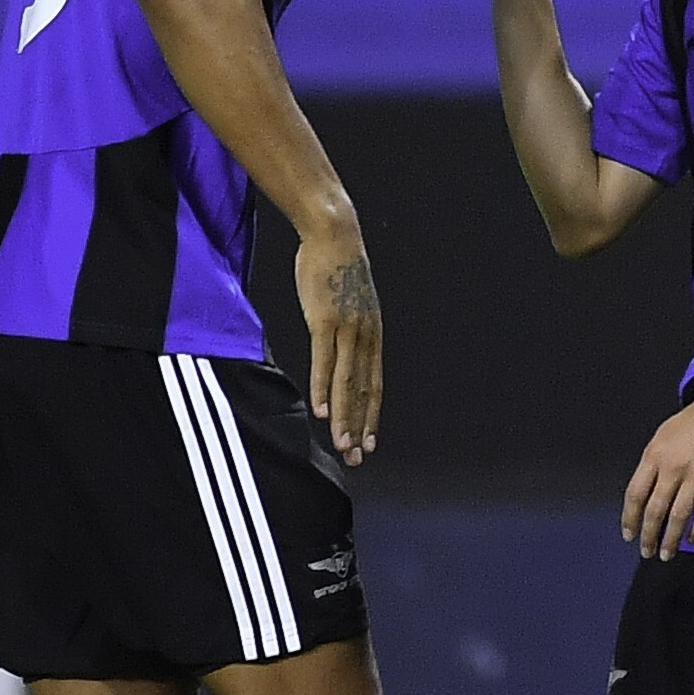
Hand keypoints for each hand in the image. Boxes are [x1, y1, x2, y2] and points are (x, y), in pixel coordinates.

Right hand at [295, 215, 380, 464]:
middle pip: (363, 392)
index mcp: (372, 336)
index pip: (373, 386)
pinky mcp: (326, 321)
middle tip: (357, 458)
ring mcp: (347, 330)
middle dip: (360, 428)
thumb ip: (347, 329)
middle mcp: (366, 338)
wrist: (336, 237)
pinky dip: (323, 388)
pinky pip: (325, 361)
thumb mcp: (348, 304)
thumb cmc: (338, 270)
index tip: (369, 442)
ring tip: (341, 445)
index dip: (372, 416)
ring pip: (347, 384)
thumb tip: (338, 347)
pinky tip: (320, 411)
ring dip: (343, 417)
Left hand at [623, 387, 693, 559]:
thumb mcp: (664, 436)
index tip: (629, 535)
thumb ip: (654, 463)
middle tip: (647, 552)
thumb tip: (646, 492)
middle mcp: (672, 467)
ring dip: (671, 539)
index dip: (630, 518)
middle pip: (655, 510)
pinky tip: (692, 539)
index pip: (635, 494)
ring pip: (678, 515)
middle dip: (649, 536)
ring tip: (667, 554)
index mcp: (654, 455)